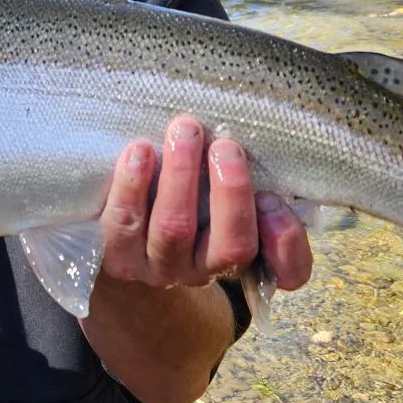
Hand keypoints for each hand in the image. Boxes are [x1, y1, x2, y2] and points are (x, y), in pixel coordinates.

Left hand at [97, 114, 312, 290]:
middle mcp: (202, 270)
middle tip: (225, 144)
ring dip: (181, 177)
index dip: (287, 239)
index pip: (288, 270)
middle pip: (231, 246)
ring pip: (173, 229)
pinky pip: (121, 225)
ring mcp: (156, 266)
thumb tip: (271, 190)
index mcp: (240, 257)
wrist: (120, 234)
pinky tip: (139, 151)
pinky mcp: (114, 254)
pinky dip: (131, 186)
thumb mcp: (222, 198)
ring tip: (184, 131)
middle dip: (231, 191)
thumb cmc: (185, 202)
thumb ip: (254, 193)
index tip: (275, 196)